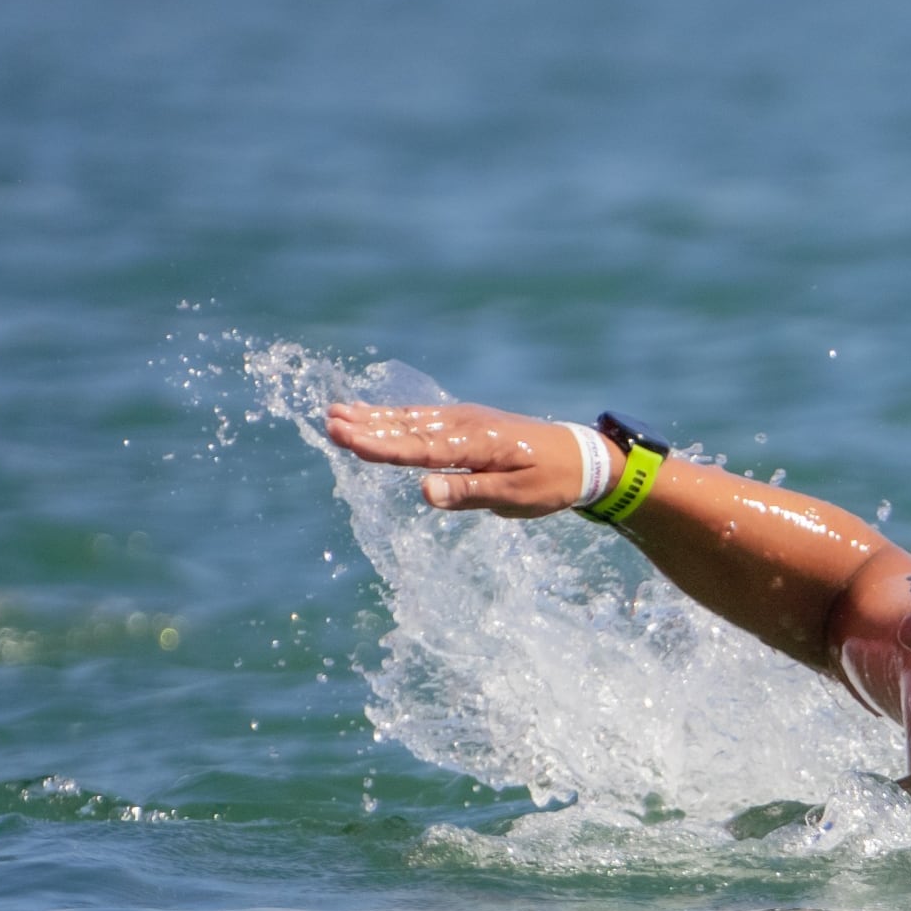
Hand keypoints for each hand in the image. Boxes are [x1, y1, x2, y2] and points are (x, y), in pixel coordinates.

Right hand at [324, 403, 610, 517]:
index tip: (345, 438)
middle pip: (408, 428)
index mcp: (475, 444)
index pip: (418, 448)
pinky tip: (375, 415)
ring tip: (338, 413)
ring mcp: (466, 420)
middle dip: (367, 426)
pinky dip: (396, 417)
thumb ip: (469, 493)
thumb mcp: (515, 497)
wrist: (582, 457)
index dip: (379, 445)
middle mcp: (465, 425)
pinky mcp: (468, 422)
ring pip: (412, 419)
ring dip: (375, 417)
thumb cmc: (550, 482)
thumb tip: (424, 491)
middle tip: (328, 421)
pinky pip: (424, 418)